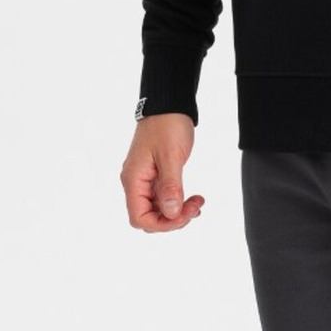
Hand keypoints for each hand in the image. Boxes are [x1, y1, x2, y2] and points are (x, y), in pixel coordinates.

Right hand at [121, 113, 205, 231]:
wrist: (168, 106)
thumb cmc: (167, 125)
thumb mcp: (171, 156)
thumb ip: (170, 186)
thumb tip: (171, 213)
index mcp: (134, 179)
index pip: (139, 217)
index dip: (162, 224)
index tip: (184, 214)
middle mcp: (136, 183)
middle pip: (148, 217)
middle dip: (173, 219)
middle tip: (195, 207)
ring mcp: (145, 180)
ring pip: (158, 210)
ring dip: (178, 211)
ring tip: (197, 202)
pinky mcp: (155, 177)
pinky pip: (164, 199)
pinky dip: (178, 203)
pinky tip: (192, 200)